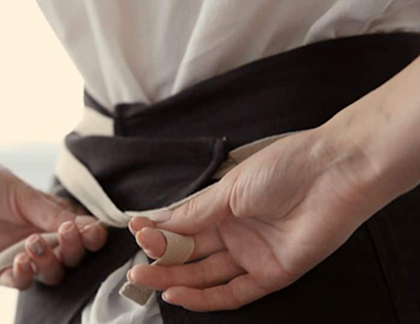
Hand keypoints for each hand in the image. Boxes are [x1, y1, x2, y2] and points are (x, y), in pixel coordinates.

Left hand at [0, 152, 106, 288]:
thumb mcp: (24, 195)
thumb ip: (54, 215)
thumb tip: (91, 226)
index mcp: (54, 218)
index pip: (84, 235)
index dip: (92, 237)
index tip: (92, 232)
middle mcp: (42, 239)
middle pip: (71, 258)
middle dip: (72, 249)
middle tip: (65, 234)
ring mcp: (22, 256)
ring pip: (49, 273)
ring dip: (47, 263)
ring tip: (33, 244)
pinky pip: (20, 282)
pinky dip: (24, 276)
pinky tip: (19, 261)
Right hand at [127, 128, 389, 310]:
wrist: (334, 173)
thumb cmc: (282, 169)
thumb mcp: (228, 189)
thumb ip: (193, 213)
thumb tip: (155, 223)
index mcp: (222, 207)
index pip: (182, 226)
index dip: (159, 233)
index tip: (135, 232)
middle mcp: (234, 232)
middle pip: (190, 254)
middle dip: (161, 261)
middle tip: (136, 269)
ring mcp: (251, 254)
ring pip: (205, 275)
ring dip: (175, 280)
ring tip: (145, 280)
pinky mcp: (271, 274)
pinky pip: (234, 292)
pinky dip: (205, 297)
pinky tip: (178, 293)